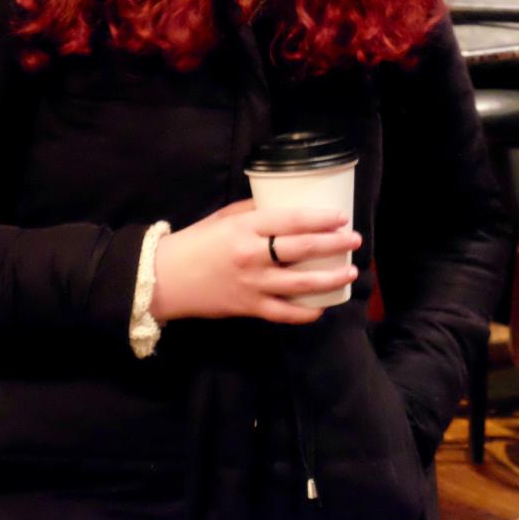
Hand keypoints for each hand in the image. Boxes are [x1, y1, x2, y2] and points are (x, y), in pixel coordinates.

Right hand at [149, 199, 359, 323]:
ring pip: (301, 283)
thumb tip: (287, 206)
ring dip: (330, 278)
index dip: (320, 218)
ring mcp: (252, 284)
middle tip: (354, 240)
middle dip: (334, 244)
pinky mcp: (248, 308)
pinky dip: (306, 312)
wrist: (164, 279)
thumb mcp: (224, 219)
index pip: (291, 220)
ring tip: (349, 271)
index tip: (341, 217)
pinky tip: (323, 305)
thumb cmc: (196, 243)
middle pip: (302, 249)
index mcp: (244, 229)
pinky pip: (285, 313)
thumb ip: (253, 212)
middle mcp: (252, 256)